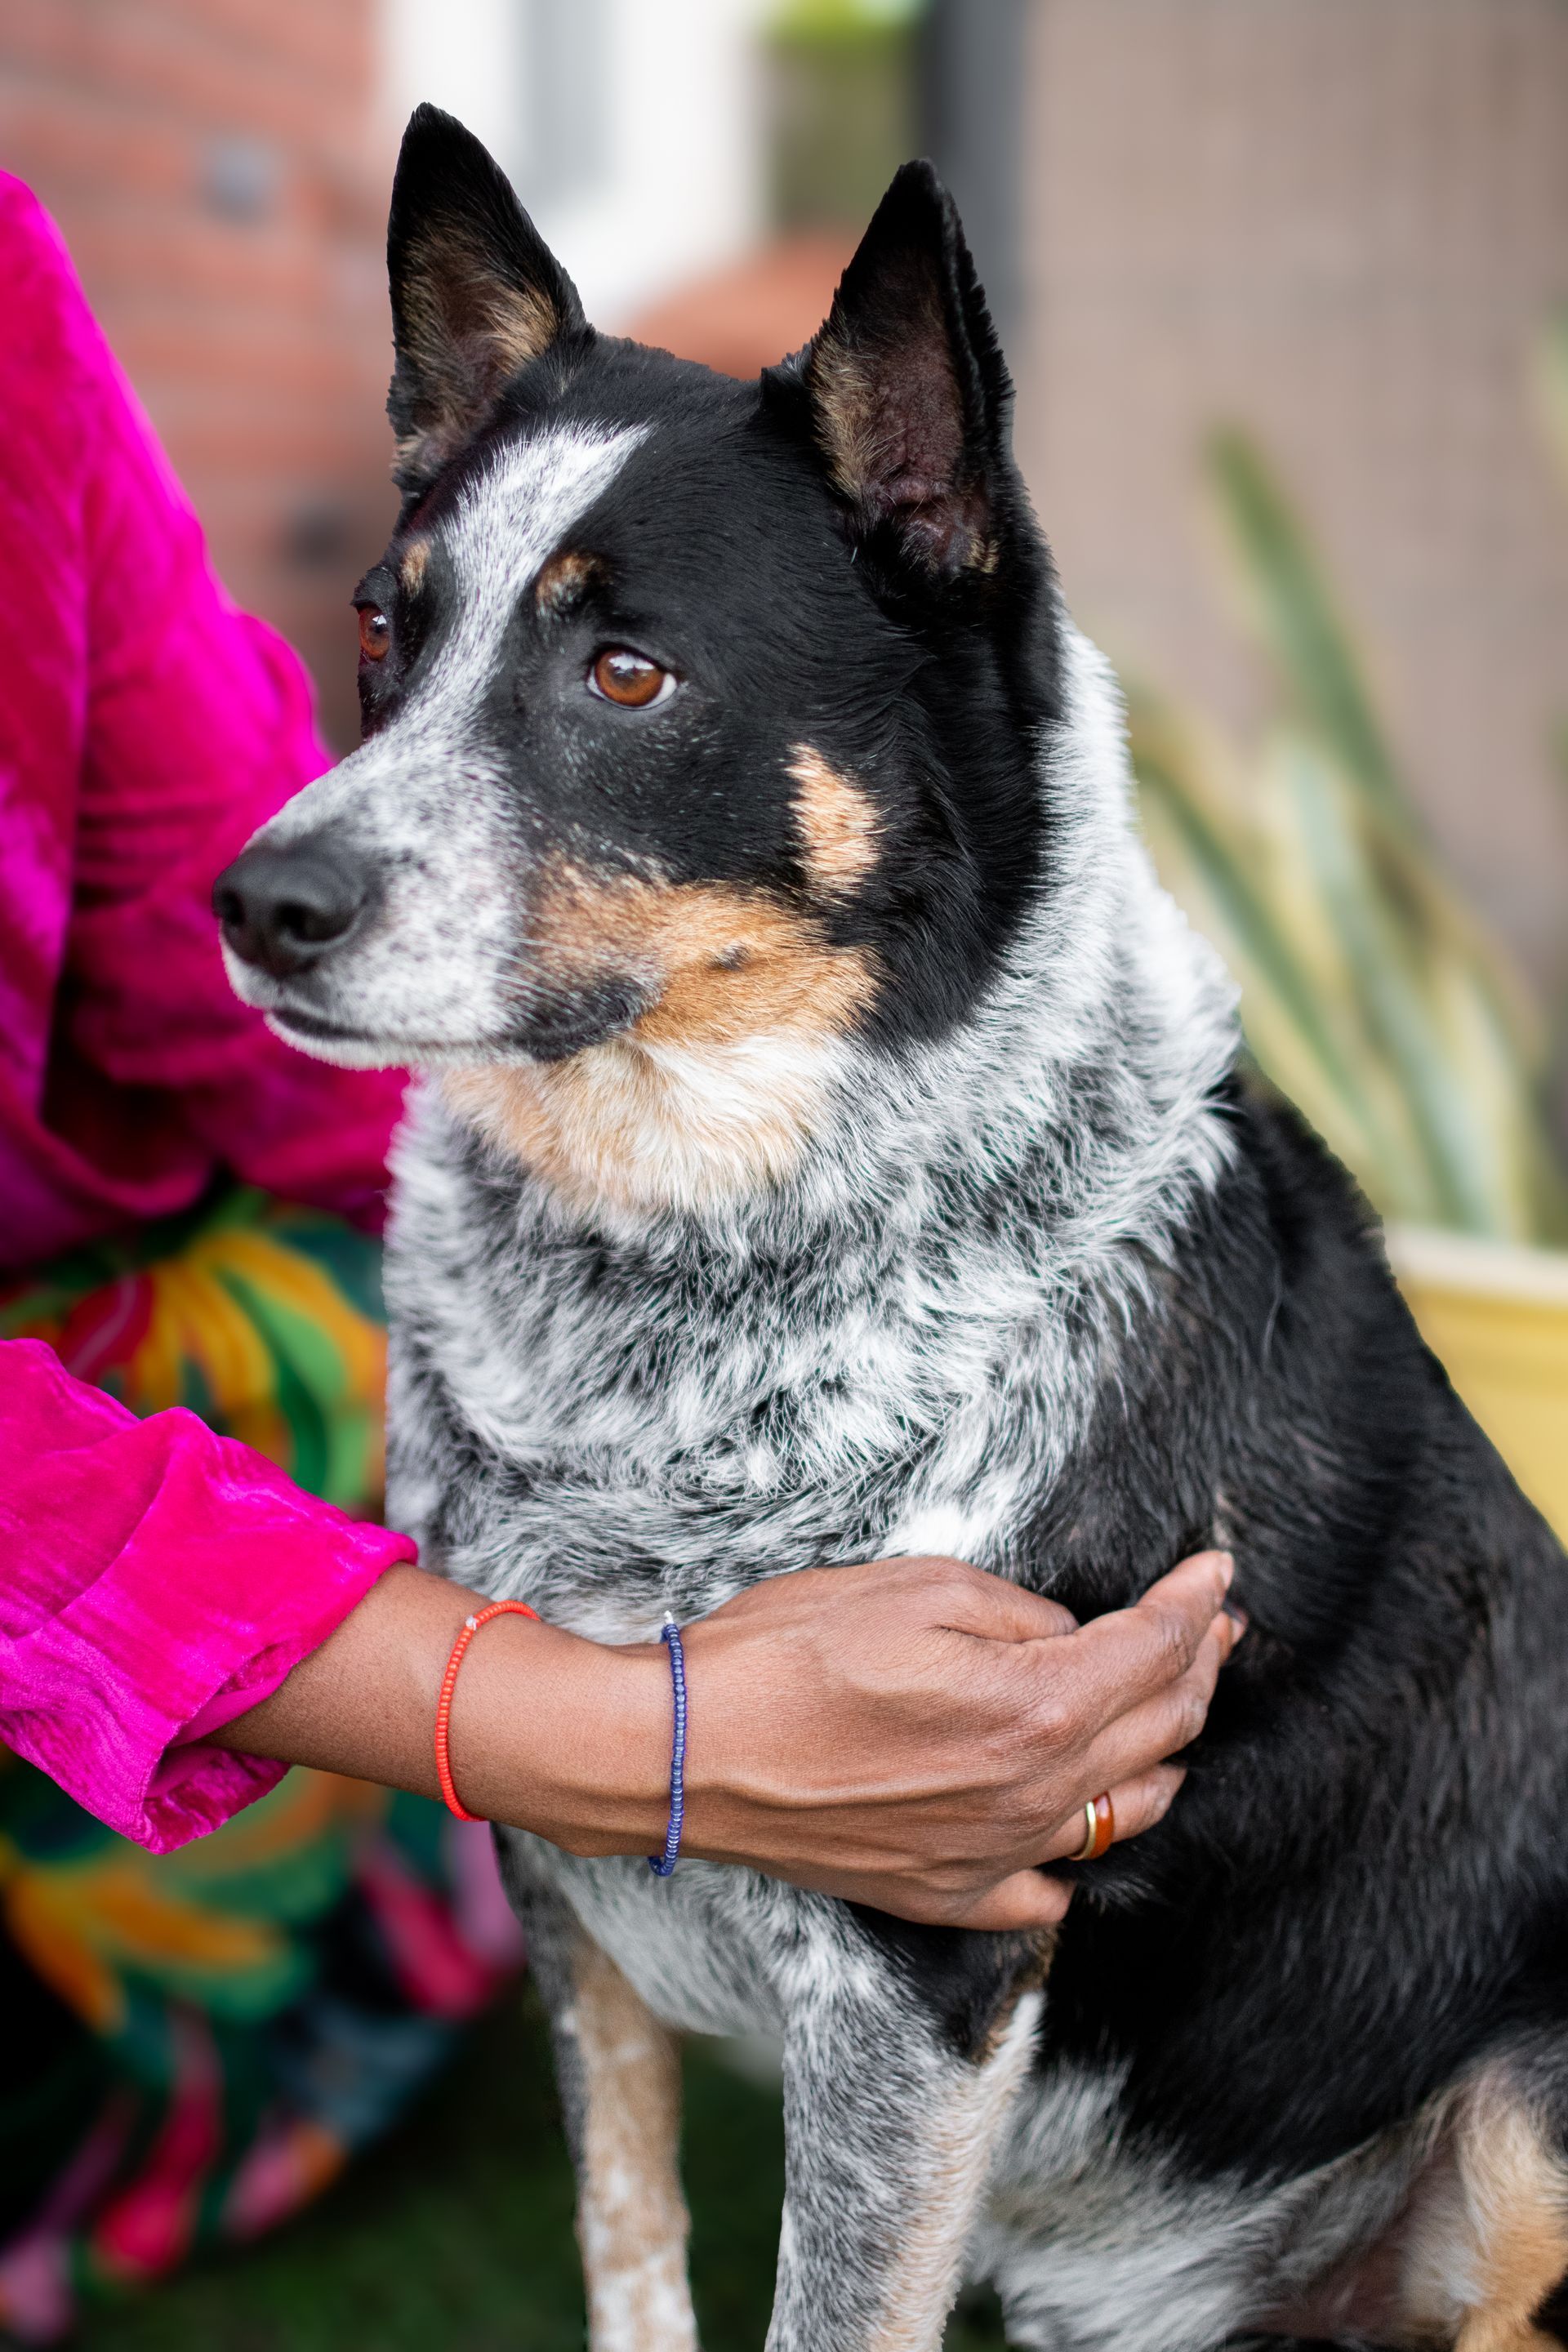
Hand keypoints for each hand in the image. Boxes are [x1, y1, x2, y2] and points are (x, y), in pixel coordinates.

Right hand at [673, 1550, 1240, 1927]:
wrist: (685, 1753)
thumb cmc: (786, 1655)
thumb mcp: (912, 1586)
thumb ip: (1016, 1611)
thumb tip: (1067, 1634)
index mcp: (1034, 1706)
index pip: (1153, 1651)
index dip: (1194, 1604)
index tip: (1217, 1572)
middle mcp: (1031, 1793)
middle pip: (1159, 1729)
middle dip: (1199, 1668)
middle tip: (1214, 1626)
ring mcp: (992, 1855)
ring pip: (1123, 1814)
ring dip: (1165, 1754)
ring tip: (1173, 1711)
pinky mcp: (944, 1893)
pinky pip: (1046, 1889)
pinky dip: (1077, 1853)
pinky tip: (1078, 1822)